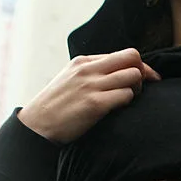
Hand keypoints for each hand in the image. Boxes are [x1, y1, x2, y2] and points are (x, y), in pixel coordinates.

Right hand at [18, 48, 160, 143]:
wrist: (36, 127)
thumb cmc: (56, 106)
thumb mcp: (70, 79)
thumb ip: (92, 72)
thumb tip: (119, 72)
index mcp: (83, 62)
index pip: (123, 54)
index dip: (139, 66)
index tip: (145, 79)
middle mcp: (88, 69)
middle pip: (132, 58)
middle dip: (144, 72)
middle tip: (141, 88)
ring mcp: (91, 85)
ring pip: (133, 76)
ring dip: (138, 89)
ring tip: (128, 100)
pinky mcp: (94, 104)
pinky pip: (126, 95)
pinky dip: (128, 102)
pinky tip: (118, 109)